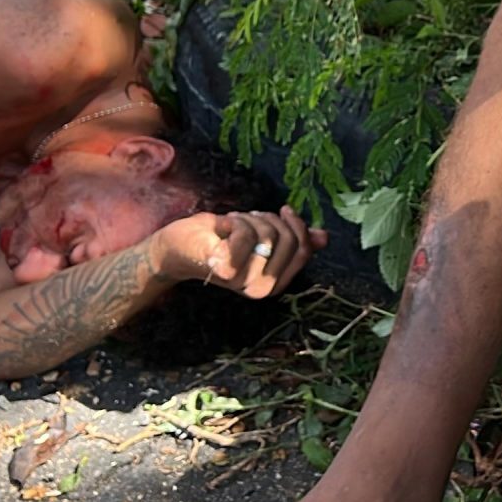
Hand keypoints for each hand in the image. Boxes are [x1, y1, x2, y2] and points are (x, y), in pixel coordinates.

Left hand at [152, 207, 327, 298]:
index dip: (297, 226)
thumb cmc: (219, 241)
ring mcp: (242, 281)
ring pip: (268, 234)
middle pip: (288, 240)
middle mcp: (260, 289)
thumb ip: (293, 240)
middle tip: (249, 220)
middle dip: (270, 220)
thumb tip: (324, 237)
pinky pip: (246, 233)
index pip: (303, 251)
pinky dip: (235, 222)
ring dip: (251, 219)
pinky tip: (222, 227)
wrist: (178, 246)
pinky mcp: (223, 268)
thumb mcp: (261, 237)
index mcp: (274, 284)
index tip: (282, 213)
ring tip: (233, 225)